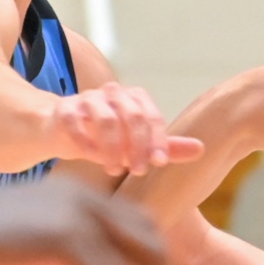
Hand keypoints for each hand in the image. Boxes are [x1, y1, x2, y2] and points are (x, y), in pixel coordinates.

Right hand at [50, 82, 203, 176]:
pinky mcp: (65, 108)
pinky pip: (77, 123)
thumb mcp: (139, 146)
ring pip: (106, 119)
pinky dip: (86, 142)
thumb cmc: (109, 140)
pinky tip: (93, 158)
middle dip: (138, 146)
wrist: (63, 132)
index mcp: (135, 98)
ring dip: (113, 148)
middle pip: (132, 116)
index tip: (159, 163)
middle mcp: (113, 93)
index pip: (152, 117)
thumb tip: (201, 149)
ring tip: (115, 170)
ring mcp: (88, 98)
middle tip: (139, 172)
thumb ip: (167, 148)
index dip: (158, 141)